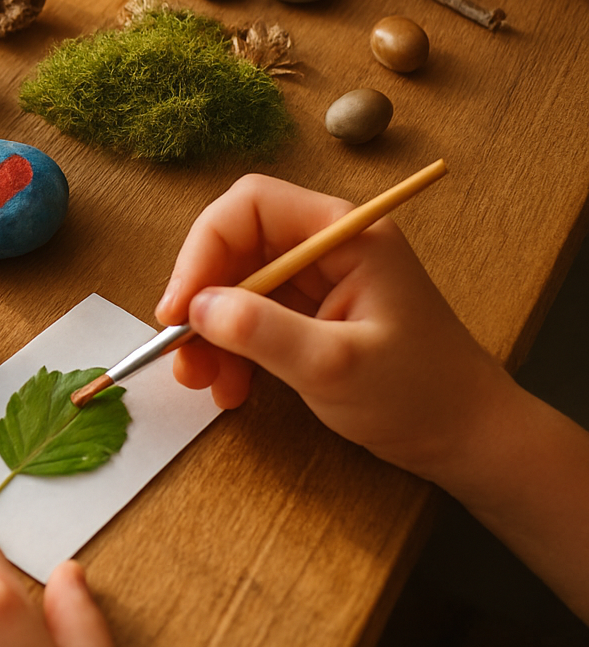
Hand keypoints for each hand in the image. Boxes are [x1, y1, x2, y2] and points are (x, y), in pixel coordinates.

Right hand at [154, 173, 512, 481]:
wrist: (467, 440)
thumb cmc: (419, 395)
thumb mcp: (335, 366)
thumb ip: (264, 332)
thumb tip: (195, 309)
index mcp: (344, 235)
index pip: (250, 207)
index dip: (204, 250)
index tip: (180, 309)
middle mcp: (326, 247)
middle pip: (234, 245)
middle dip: (200, 299)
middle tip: (182, 352)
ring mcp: (317, 281)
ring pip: (234, 286)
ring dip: (209, 333)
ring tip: (204, 384)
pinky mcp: (308, 315)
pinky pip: (249, 318)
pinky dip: (229, 351)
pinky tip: (230, 389)